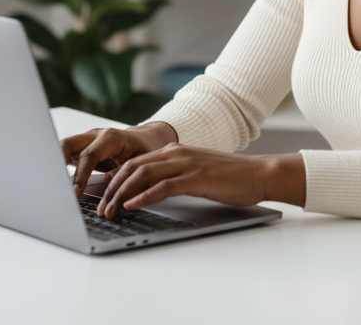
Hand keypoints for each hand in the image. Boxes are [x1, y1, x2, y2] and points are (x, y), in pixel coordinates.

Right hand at [62, 122, 177, 197]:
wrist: (148, 138)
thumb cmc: (147, 149)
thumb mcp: (144, 161)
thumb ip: (128, 172)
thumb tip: (110, 184)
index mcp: (111, 137)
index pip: (89, 154)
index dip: (81, 175)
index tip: (76, 192)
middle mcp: (95, 136)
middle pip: (68, 144)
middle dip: (57, 162)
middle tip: (55, 185)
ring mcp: (87, 141)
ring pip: (63, 148)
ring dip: (56, 165)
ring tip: (53, 186)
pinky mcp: (83, 149)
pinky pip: (67, 156)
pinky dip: (60, 168)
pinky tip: (58, 183)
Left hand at [98, 145, 304, 217]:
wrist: (259, 174)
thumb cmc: (230, 177)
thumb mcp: (195, 172)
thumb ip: (174, 175)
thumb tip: (151, 189)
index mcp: (175, 150)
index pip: (136, 161)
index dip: (115, 178)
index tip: (103, 194)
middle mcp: (177, 153)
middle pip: (133, 167)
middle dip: (113, 188)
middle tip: (101, 207)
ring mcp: (186, 164)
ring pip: (143, 175)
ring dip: (122, 194)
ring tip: (111, 210)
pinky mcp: (196, 178)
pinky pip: (163, 186)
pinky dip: (143, 196)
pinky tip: (132, 205)